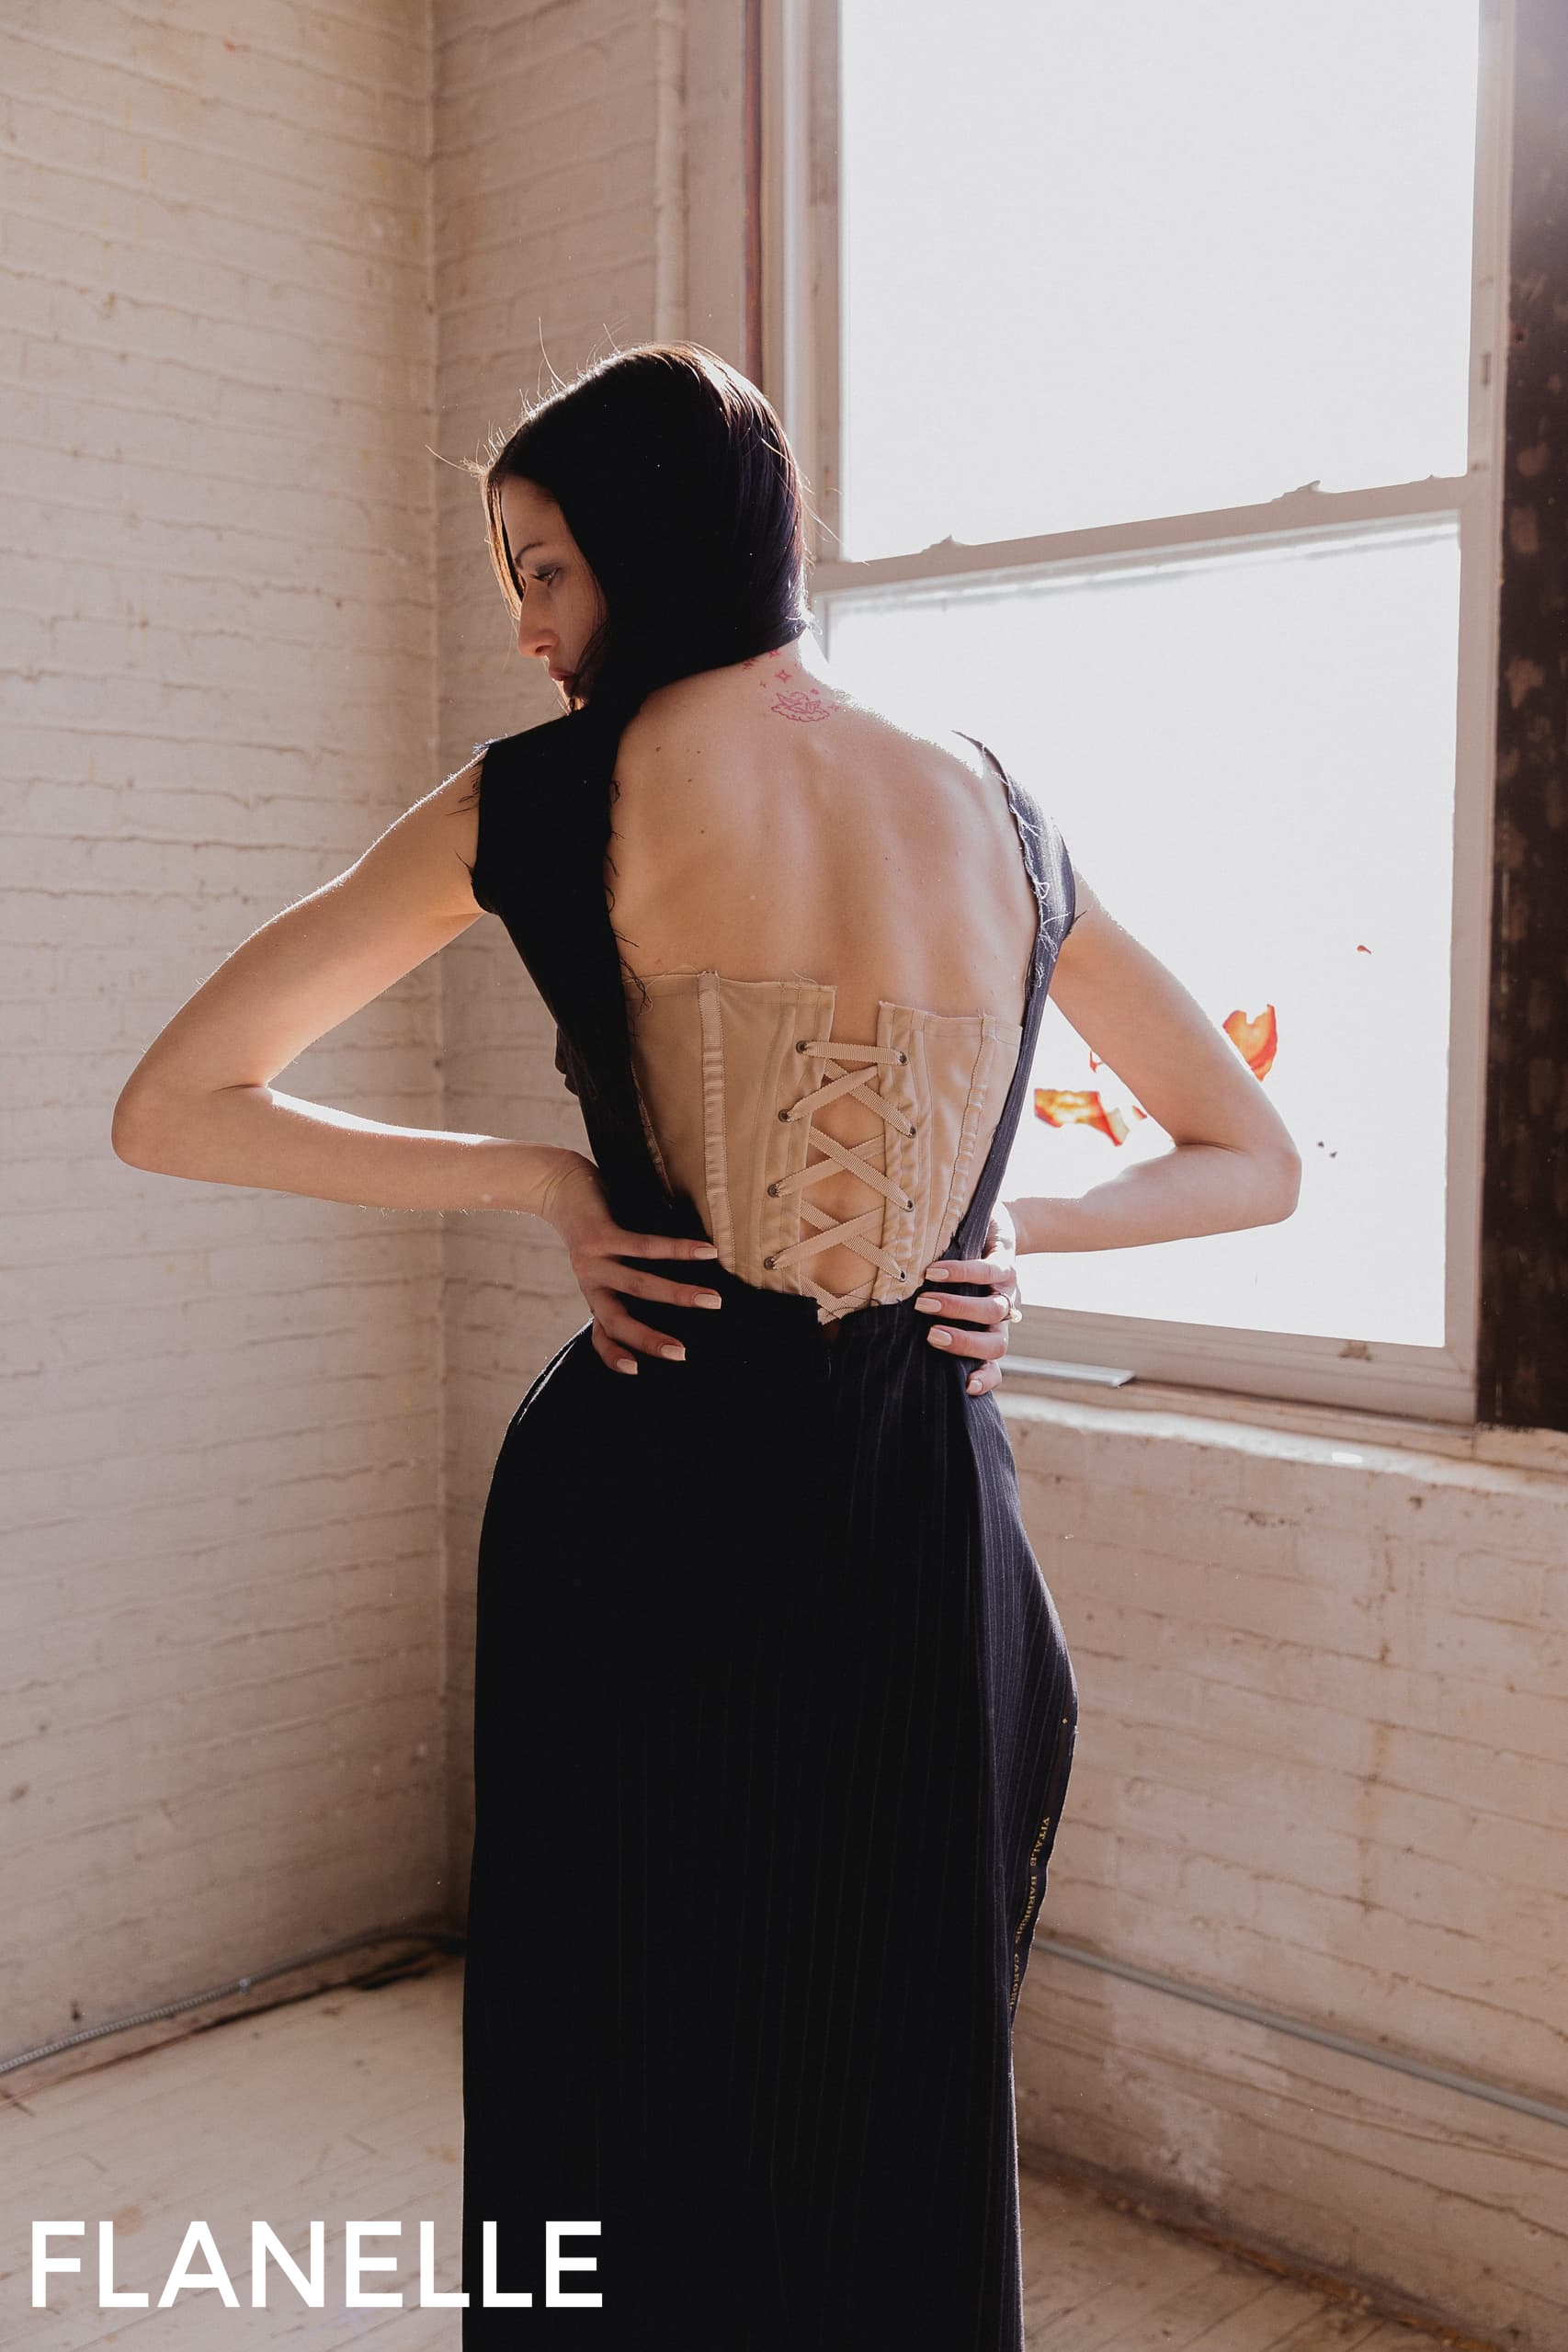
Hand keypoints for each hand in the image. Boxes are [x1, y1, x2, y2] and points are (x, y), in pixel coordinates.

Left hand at [539, 1152, 723, 1374]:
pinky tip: (706, 1251)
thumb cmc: (594, 1221)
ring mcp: (593, 1259)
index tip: (638, 1373)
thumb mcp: (607, 1257)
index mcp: (595, 1293)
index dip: (614, 1356)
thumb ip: (631, 1274)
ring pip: (638, 1285)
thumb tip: (684, 1289)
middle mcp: (591, 1282)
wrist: (558, 1183)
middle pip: (618, 1320)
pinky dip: (678, 1250)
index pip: (601, 1334)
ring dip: (677, 1294)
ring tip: (713, 1300)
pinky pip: (644, 1246)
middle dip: (650, 1339)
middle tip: (683, 1353)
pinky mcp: (601, 1234)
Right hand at [916, 1198, 1023, 1397]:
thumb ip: (915, 1321)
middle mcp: (1001, 1318)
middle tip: (931, 1336)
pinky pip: (989, 1271)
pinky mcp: (1007, 1262)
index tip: (966, 1386)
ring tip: (924, 1302)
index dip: (985, 1378)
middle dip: (963, 1343)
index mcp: (987, 1333)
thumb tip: (857, 1338)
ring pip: (993, 1310)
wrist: (995, 1227)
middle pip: (995, 1345)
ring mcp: (1007, 1290)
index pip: (993, 1365)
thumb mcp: (941, 1299)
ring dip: (957, 1309)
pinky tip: (934, 1273)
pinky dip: (961, 1273)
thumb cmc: (956, 1273)